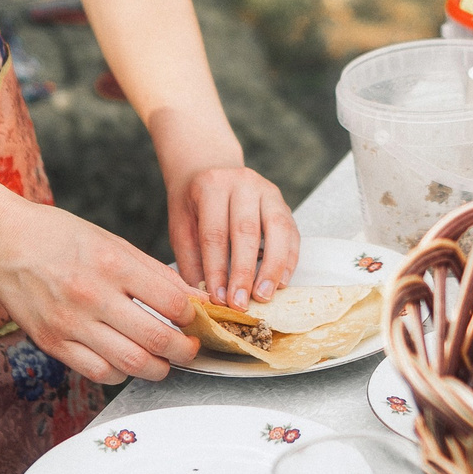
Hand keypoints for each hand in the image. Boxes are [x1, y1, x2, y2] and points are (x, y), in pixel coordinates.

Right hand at [0, 199, 197, 385]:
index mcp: (112, 264)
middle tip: (190, 348)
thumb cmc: (59, 237)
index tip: (193, 318)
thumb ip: (154, 272)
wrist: (3, 243)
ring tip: (163, 361)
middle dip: (184, 350)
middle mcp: (92, 295)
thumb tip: (191, 299)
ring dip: (158, 369)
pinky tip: (126, 361)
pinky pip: (98, 372)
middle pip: (156, 339)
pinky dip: (121, 373)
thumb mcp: (112, 242)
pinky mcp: (52, 343)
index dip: (191, 316)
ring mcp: (70, 323)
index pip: (170, 302)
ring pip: (130, 364)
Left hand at [169, 165, 299, 308]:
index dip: (217, 269)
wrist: (210, 170)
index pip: (215, 233)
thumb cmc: (194, 204)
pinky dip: (289, 260)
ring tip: (264, 296)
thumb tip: (203, 298)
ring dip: (273, 267)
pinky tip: (281, 282)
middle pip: (246, 231)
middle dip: (244, 272)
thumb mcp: (181, 226)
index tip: (218, 299)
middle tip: (240, 303)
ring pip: (277, 230)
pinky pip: (292, 233)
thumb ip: (191, 261)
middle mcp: (243, 183)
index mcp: (212, 186)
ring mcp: (267, 191)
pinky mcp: (283, 203)